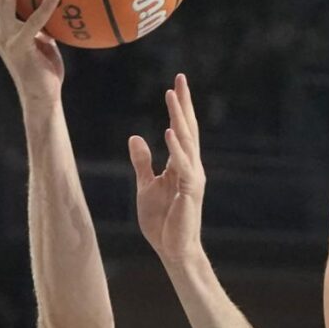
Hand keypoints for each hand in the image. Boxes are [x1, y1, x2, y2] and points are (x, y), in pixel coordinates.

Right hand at [0, 0, 63, 110]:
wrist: (41, 97)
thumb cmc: (45, 69)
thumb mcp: (43, 42)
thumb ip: (43, 25)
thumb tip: (57, 5)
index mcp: (0, 26)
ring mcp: (6, 37)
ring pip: (4, 0)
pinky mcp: (20, 47)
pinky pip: (34, 22)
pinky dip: (45, 6)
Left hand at [129, 74, 205, 263]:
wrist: (174, 248)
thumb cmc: (162, 220)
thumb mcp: (146, 185)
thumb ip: (143, 162)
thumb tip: (136, 137)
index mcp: (182, 164)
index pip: (182, 129)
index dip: (179, 107)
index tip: (176, 84)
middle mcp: (191, 166)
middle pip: (188, 128)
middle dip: (183, 103)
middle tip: (180, 78)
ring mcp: (192, 177)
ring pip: (187, 141)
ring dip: (179, 117)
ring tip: (171, 96)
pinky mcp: (189, 190)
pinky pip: (183, 165)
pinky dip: (176, 147)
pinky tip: (169, 131)